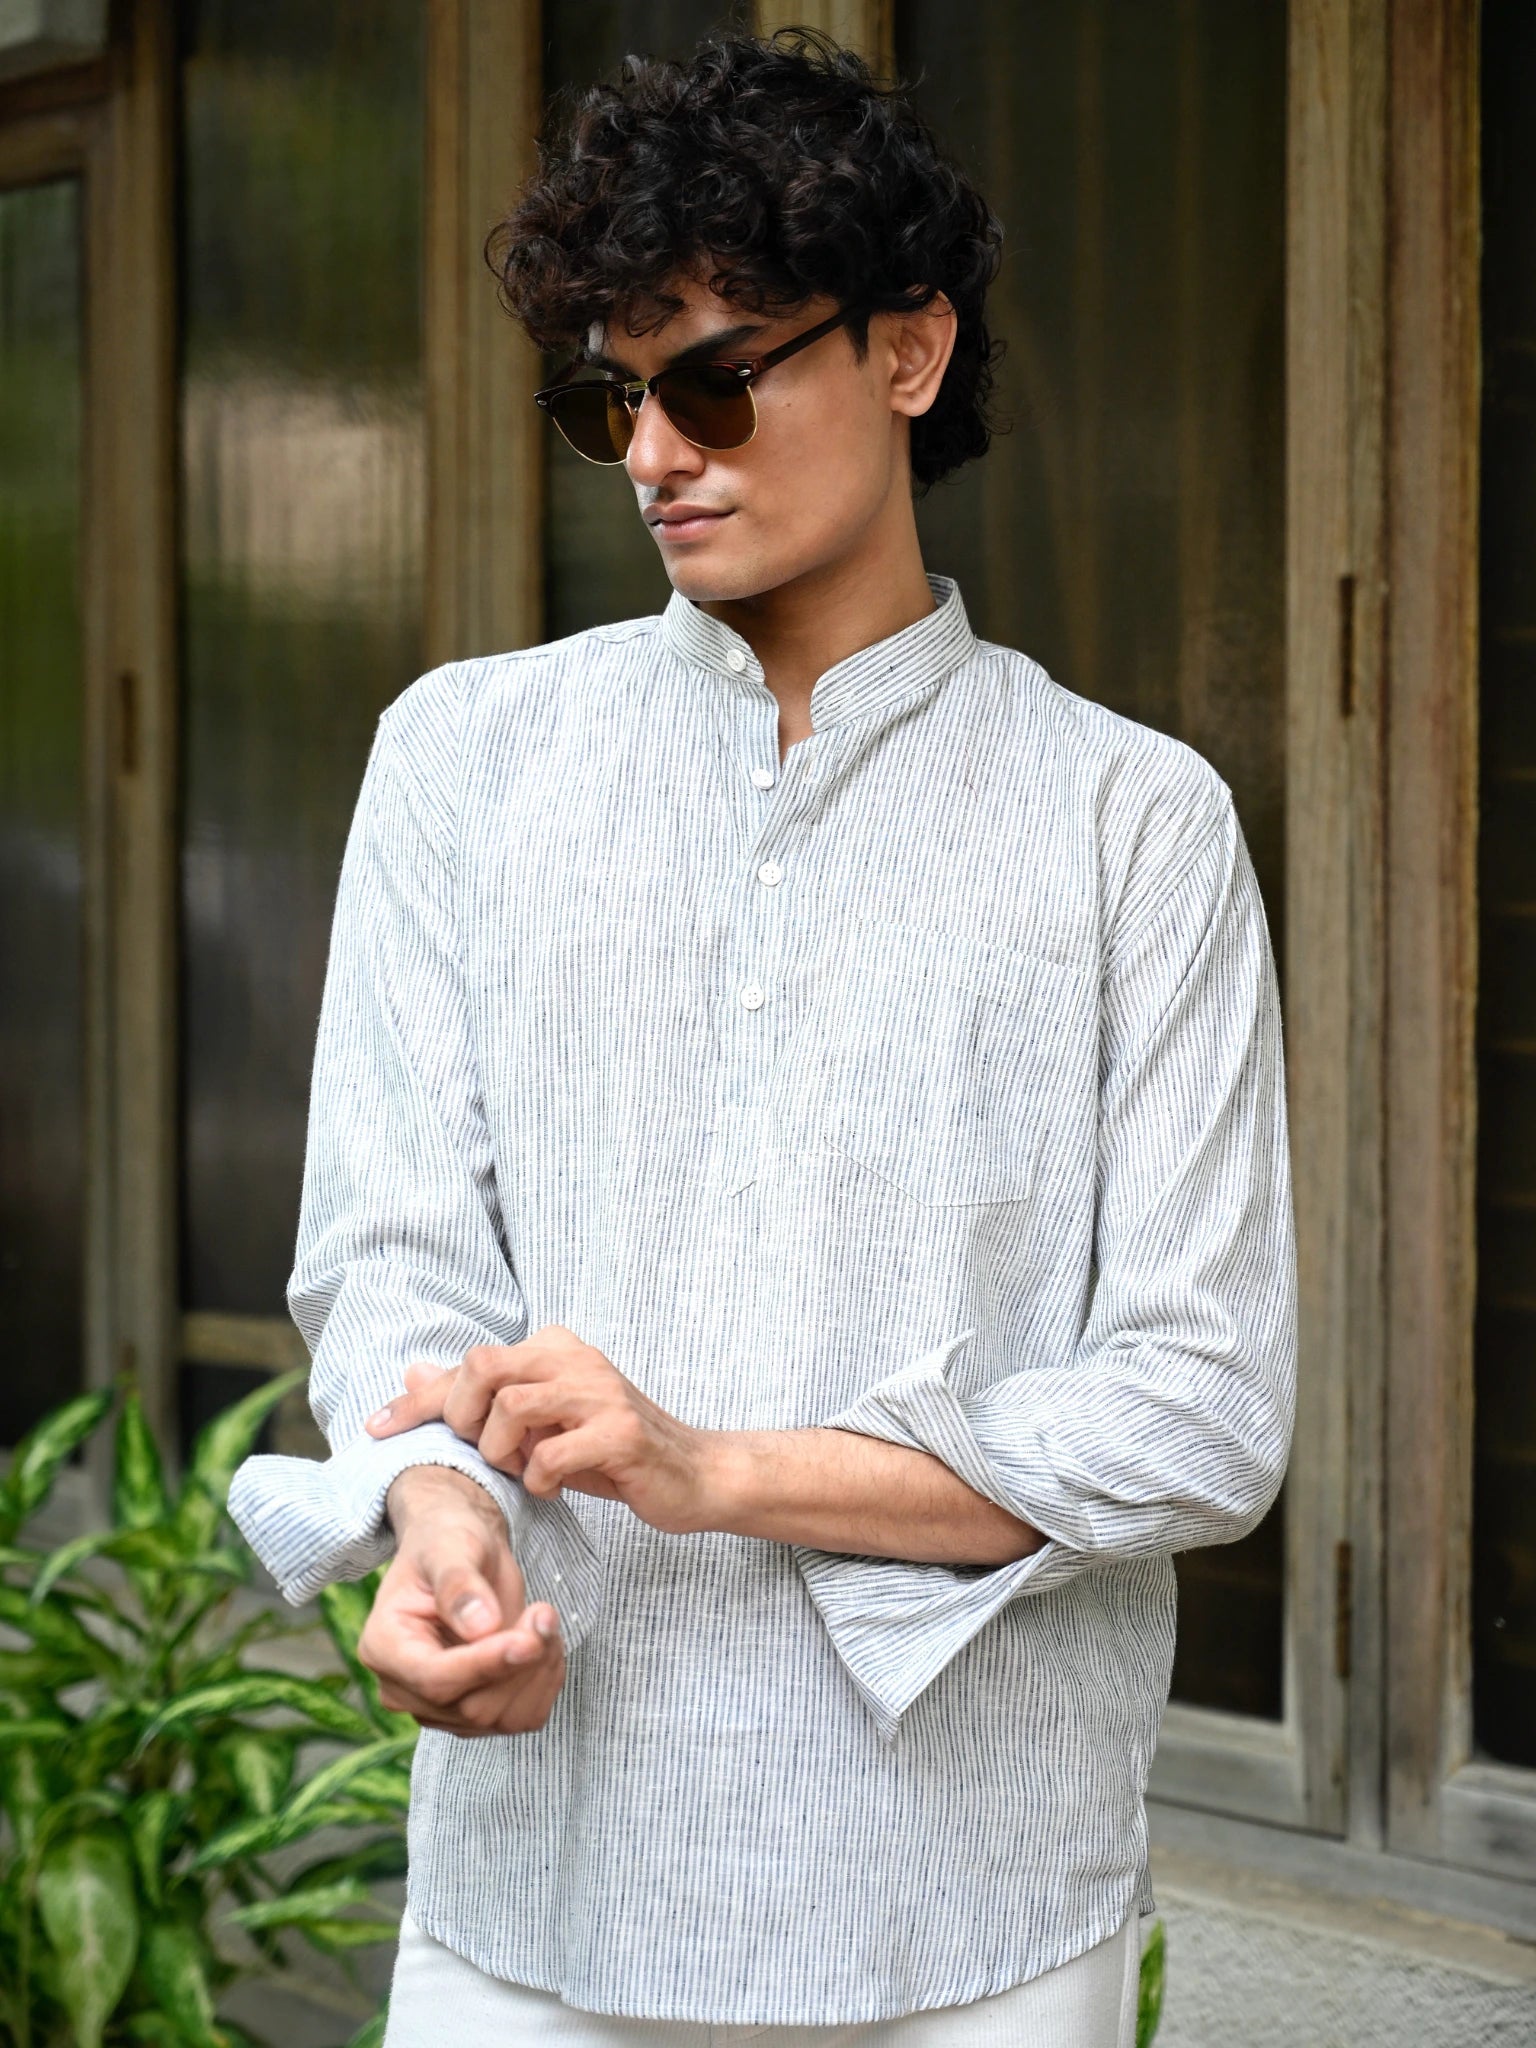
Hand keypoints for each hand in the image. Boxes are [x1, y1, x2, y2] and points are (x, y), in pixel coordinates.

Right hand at [358, 1466, 564, 1734]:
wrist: (462, 1551)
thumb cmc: (447, 1540)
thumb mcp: (450, 1546)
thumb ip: (459, 1584)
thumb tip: (480, 1626)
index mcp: (383, 1647)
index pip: (435, 1679)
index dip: (485, 1665)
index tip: (527, 1640)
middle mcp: (404, 1689)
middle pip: (472, 1707)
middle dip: (520, 1663)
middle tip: (544, 1612)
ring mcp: (440, 1708)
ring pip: (502, 1718)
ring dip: (539, 1671)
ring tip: (544, 1619)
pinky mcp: (474, 1712)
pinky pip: (522, 1717)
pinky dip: (545, 1682)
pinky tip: (545, 1643)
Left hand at [365, 1327, 716, 1535]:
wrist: (695, 1474)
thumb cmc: (611, 1451)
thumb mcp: (542, 1422)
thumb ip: (483, 1398)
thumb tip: (414, 1371)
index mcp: (554, 1348)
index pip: (470, 1362)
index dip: (416, 1399)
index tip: (375, 1429)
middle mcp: (575, 1359)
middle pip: (483, 1368)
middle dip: (462, 1419)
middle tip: (480, 1452)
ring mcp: (600, 1392)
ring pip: (510, 1410)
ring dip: (503, 1454)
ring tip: (525, 1471)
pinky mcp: (620, 1432)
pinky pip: (549, 1457)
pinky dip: (540, 1481)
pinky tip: (556, 1487)